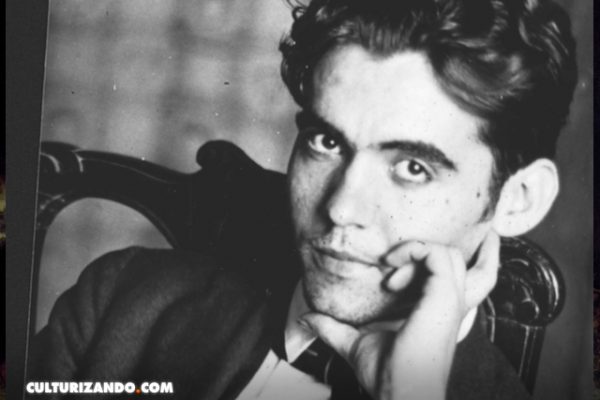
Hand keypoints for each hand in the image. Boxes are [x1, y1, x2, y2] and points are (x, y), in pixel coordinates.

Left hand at [300, 232, 500, 399]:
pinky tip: (390, 273)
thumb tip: (306, 318)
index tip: (386, 283)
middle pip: (452, 258)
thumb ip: (333, 328)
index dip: (418, 264)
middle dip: (423, 250)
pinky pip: (437, 255)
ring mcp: (449, 300)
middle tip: (391, 265)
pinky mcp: (444, 296)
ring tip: (390, 265)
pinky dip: (413, 252)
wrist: (401, 393)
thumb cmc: (386, 374)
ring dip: (416, 249)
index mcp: (436, 312)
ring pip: (449, 253)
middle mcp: (447, 304)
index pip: (443, 274)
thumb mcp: (354, 343)